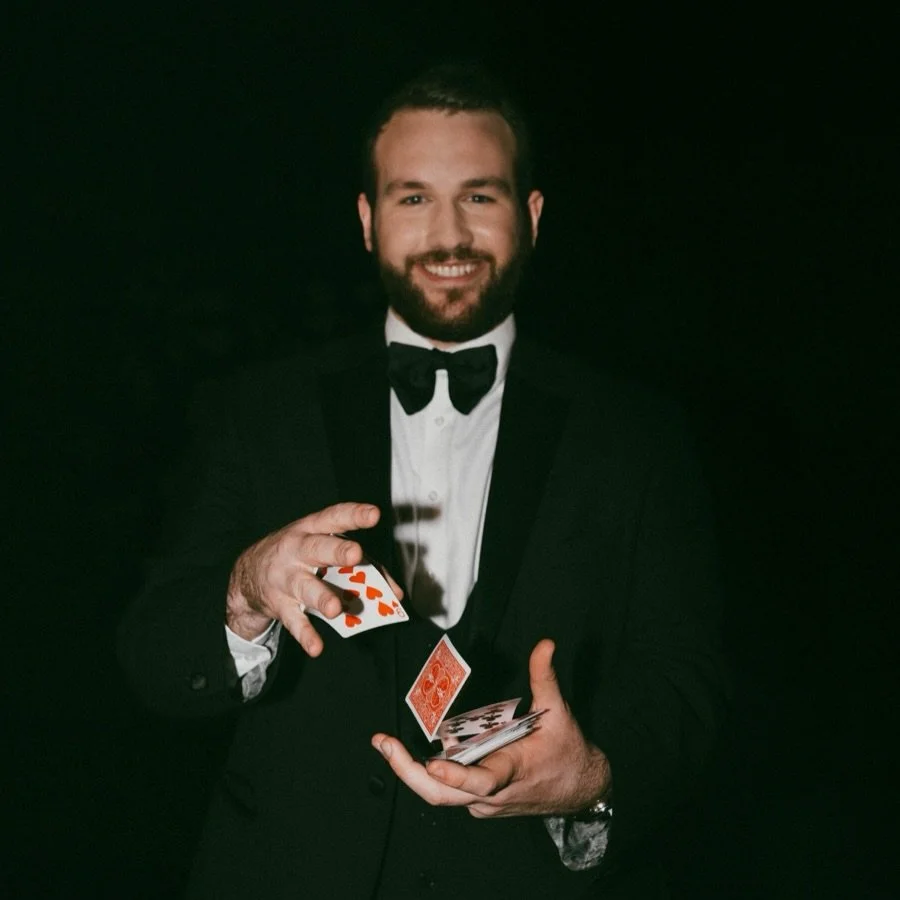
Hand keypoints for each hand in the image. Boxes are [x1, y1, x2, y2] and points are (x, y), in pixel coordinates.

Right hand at [226, 502, 401, 656]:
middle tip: (355, 554)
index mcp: (312, 530)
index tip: (374, 514)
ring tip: (336, 609)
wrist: (249, 574)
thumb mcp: (326, 549)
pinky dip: (305, 634)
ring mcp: (286, 578)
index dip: (354, 515)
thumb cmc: (302, 556)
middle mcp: (297, 550)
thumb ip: (365, 566)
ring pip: (305, 587)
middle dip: (336, 551)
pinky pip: (294, 621)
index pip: (334, 518)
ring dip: (321, 597)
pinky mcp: (280, 604)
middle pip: (317, 549)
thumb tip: (395, 592)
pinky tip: (316, 647)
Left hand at [371, 639, 610, 817]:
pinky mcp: (480, 803)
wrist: (581, 790)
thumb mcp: (560, 711)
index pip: (481, 781)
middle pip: (442, 795)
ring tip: (385, 744)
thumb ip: (545, 676)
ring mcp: (484, 803)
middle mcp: (493, 795)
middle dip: (407, 772)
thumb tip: (545, 643)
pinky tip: (411, 751)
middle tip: (383, 744)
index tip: (432, 763)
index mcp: (512, 771)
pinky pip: (449, 791)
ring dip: (411, 771)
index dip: (456, 776)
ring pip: (441, 795)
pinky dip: (430, 773)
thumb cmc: (568, 751)